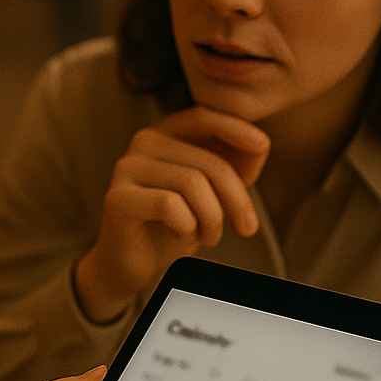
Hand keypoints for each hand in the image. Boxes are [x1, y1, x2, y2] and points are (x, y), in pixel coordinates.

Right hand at [75, 107, 270, 321]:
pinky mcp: (117, 199)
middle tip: (247, 229)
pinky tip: (181, 236)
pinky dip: (186, 227)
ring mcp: (126, 169)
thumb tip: (259, 143)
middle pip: (207, 162)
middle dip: (236, 199)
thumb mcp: (216, 190)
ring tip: (211, 237)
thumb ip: (237, 162)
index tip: (262, 145)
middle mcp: (142, 144)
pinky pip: (169, 205)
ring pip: (191, 184)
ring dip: (213, 219)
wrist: (135, 264)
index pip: (203, 116)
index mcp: (165, 134)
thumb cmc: (178, 224)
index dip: (235, 127)